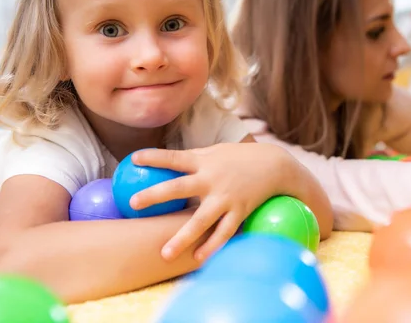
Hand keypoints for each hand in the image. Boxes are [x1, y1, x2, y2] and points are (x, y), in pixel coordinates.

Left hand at [129, 143, 289, 261]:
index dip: (153, 157)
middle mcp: (212, 179)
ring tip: (164, 254)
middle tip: (133, 203)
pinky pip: (223, 233)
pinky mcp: (240, 211)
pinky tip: (197, 259)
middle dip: (155, 195)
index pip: (174, 158)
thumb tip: (168, 161)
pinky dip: (211, 247)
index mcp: (204, 161)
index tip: (132, 159)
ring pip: (200, 221)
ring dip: (182, 237)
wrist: (277, 166)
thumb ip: (194, 157)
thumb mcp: (217, 151)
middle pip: (179, 187)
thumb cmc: (241, 158)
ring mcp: (226, 198)